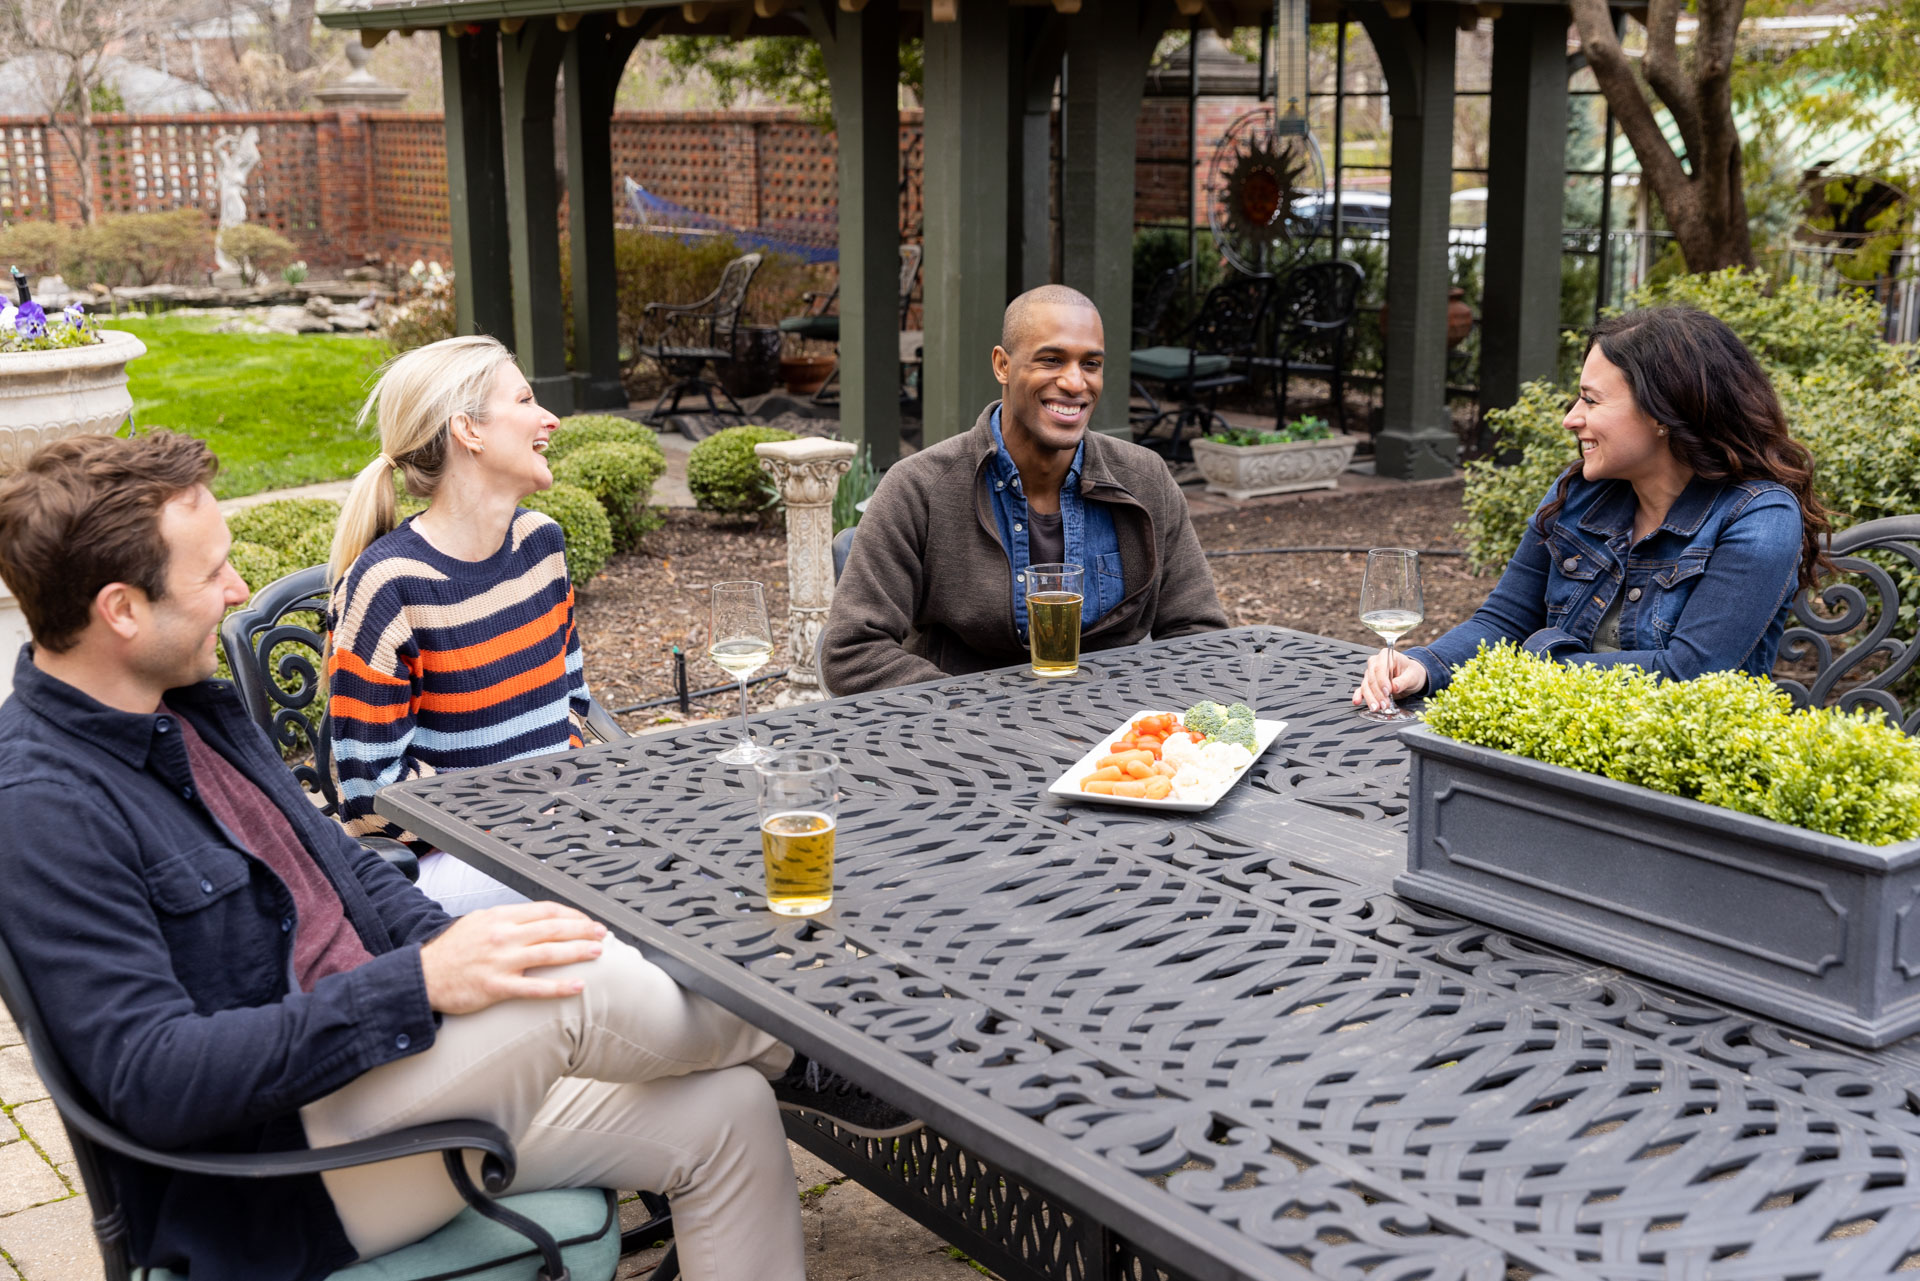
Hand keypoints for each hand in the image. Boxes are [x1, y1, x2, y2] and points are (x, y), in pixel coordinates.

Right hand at [419, 901, 608, 1014]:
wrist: (422, 976)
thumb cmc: (452, 951)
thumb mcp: (478, 922)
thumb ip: (507, 919)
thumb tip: (537, 919)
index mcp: (500, 917)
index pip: (545, 910)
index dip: (571, 914)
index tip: (586, 919)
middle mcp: (503, 935)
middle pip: (553, 928)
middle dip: (582, 929)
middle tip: (602, 933)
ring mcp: (500, 961)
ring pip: (549, 953)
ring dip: (578, 951)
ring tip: (598, 952)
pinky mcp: (496, 987)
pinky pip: (534, 988)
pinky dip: (559, 987)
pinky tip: (578, 986)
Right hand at [1352, 647, 1428, 712]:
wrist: (1411, 676)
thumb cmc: (1412, 673)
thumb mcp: (1413, 676)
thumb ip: (1403, 681)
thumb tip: (1394, 687)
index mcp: (1386, 656)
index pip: (1379, 668)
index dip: (1382, 681)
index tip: (1387, 692)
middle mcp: (1375, 663)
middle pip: (1371, 678)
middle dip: (1377, 693)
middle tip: (1384, 704)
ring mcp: (1371, 673)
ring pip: (1366, 686)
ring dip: (1371, 698)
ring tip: (1377, 708)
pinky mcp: (1369, 683)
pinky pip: (1361, 689)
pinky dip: (1358, 696)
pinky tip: (1357, 701)